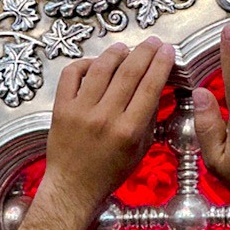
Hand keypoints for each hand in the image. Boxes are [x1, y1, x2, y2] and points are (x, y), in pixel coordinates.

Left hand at [17, 39, 175, 229]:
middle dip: (144, 52)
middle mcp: (105, 117)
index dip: (161, 64)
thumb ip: (149, 117)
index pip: (150, 86)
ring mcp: (80, 111)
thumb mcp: (141, 148)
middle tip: (153, 42)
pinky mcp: (61, 108)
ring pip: (101, 68)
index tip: (168, 51)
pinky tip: (96, 63)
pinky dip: (85, 63)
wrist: (73, 187)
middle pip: (128, 72)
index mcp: (129, 130)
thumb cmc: (111, 171)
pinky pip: (72, 74)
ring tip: (125, 48)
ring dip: (116, 53)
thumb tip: (157, 86)